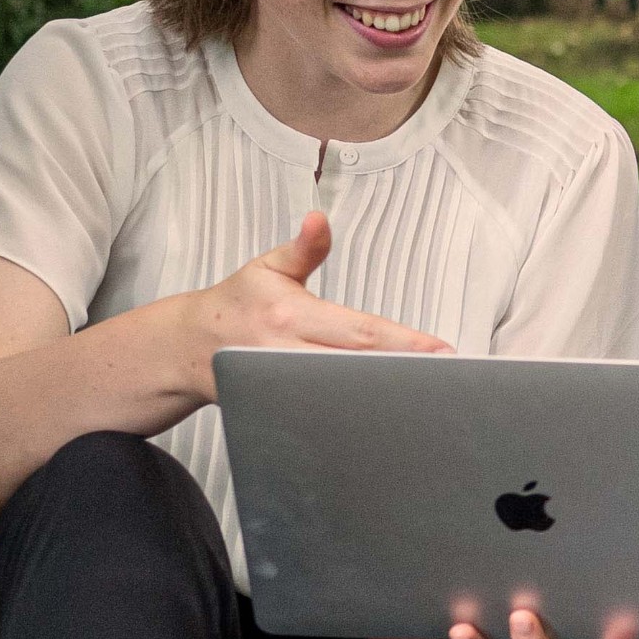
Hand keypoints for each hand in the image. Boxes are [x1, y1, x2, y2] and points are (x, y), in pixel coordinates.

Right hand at [176, 209, 446, 395]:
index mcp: (289, 315)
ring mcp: (278, 386)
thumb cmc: (239, 302)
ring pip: (339, 397)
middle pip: (356, 368)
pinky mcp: (274, 408)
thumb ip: (303, 249)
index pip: (358, 331)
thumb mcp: (268, 267)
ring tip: (429, 399)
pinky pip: (320, 416)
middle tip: (450, 379)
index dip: (402, 343)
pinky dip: (353, 419)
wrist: (188, 346)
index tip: (441, 350)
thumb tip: (319, 218)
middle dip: (403, 374)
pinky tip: (386, 420)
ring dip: (383, 400)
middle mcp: (284, 353)